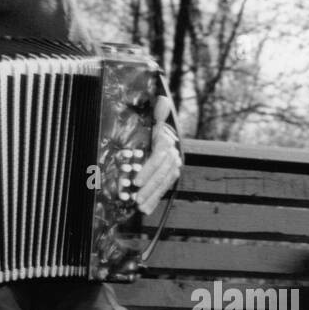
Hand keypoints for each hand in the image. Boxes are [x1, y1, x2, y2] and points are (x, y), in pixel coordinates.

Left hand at [135, 96, 180, 212]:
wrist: (165, 135)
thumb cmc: (155, 128)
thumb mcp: (154, 120)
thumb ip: (157, 113)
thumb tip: (162, 99)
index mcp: (167, 143)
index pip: (159, 158)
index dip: (148, 170)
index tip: (136, 181)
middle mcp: (174, 157)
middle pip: (161, 175)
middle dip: (148, 188)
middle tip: (135, 198)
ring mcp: (174, 168)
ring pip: (163, 184)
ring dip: (151, 197)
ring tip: (139, 207)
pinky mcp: (171, 177)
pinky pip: (164, 190)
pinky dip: (155, 200)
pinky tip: (145, 210)